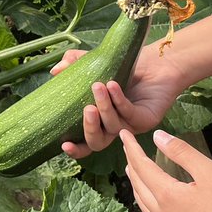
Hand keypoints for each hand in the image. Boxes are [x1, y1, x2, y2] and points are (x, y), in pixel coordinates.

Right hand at [50, 49, 182, 157]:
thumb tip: (54, 71)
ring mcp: (131, 125)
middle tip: (87, 109)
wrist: (157, 62)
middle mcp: (115, 128)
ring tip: (98, 86)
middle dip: (90, 128)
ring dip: (104, 107)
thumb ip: (74, 63)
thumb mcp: (96, 63)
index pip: (86, 143)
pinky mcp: (146, 119)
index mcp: (101, 122)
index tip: (64, 144)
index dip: (76, 148)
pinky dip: (119, 100)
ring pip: (114, 127)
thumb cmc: (126, 66)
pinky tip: (113, 85)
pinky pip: (129, 113)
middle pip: (99, 142)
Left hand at [121, 128, 211, 211]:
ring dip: (135, 183)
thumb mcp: (209, 172)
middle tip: (126, 146)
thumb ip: (181, 152)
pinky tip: (151, 197)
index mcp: (166, 196)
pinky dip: (144, 199)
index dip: (132, 148)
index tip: (123, 133)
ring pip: (142, 202)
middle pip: (137, 184)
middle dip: (131, 163)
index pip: (141, 166)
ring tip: (132, 169)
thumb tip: (157, 136)